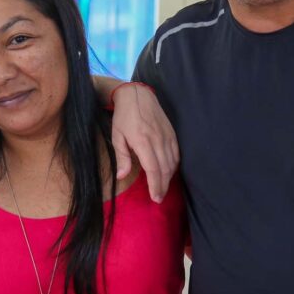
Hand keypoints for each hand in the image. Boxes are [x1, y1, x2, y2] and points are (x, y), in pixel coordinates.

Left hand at [111, 83, 178, 201]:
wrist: (137, 95)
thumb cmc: (123, 116)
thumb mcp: (117, 136)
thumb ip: (121, 157)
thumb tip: (121, 176)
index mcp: (143, 141)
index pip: (153, 169)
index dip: (155, 185)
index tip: (155, 197)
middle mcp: (158, 140)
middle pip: (165, 169)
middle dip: (163, 186)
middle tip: (159, 198)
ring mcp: (167, 136)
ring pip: (172, 162)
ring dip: (169, 178)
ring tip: (162, 188)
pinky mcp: (172, 133)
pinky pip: (176, 153)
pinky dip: (174, 165)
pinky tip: (169, 172)